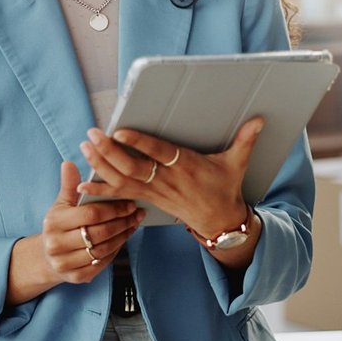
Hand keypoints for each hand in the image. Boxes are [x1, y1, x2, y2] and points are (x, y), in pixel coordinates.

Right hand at [39, 161, 143, 284]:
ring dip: (123, 236)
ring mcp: (66, 263)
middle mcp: (57, 245)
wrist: (48, 257)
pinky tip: (124, 238)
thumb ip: (68, 185)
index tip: (129, 202)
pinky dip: (116, 250)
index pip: (90, 214)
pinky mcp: (77, 278)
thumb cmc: (59, 225)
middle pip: (99, 233)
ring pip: (103, 249)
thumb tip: (68, 163)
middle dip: (122, 222)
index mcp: (54, 223)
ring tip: (134, 224)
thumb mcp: (61, 204)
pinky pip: (103, 263)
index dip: (113, 208)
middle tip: (137, 213)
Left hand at [78, 117, 263, 239]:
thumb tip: (260, 119)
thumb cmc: (225, 188)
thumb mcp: (237, 163)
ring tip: (84, 148)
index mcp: (186, 167)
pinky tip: (82, 187)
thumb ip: (245, 140)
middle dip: (110, 152)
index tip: (121, 131)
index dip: (140, 143)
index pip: (159, 153)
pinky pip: (121, 195)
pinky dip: (101, 191)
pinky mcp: (148, 199)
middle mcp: (167, 180)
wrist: (219, 221)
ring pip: (123, 180)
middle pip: (134, 167)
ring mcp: (155, 192)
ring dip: (101, 165)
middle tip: (92, 135)